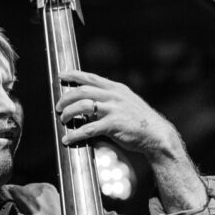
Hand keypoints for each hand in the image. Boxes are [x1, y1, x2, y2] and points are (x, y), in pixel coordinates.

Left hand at [56, 69, 183, 158]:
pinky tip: (68, 139)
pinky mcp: (113, 124)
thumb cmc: (139, 120)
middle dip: (66, 98)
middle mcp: (114, 96)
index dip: (74, 75)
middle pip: (82, 91)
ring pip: (82, 106)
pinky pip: (88, 129)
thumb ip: (109, 99)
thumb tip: (88, 102)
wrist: (156, 134)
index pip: (91, 78)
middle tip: (58, 107)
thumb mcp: (126, 102)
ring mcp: (114, 109)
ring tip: (62, 120)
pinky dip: (75, 134)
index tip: (61, 75)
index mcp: (116, 89)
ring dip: (68, 113)